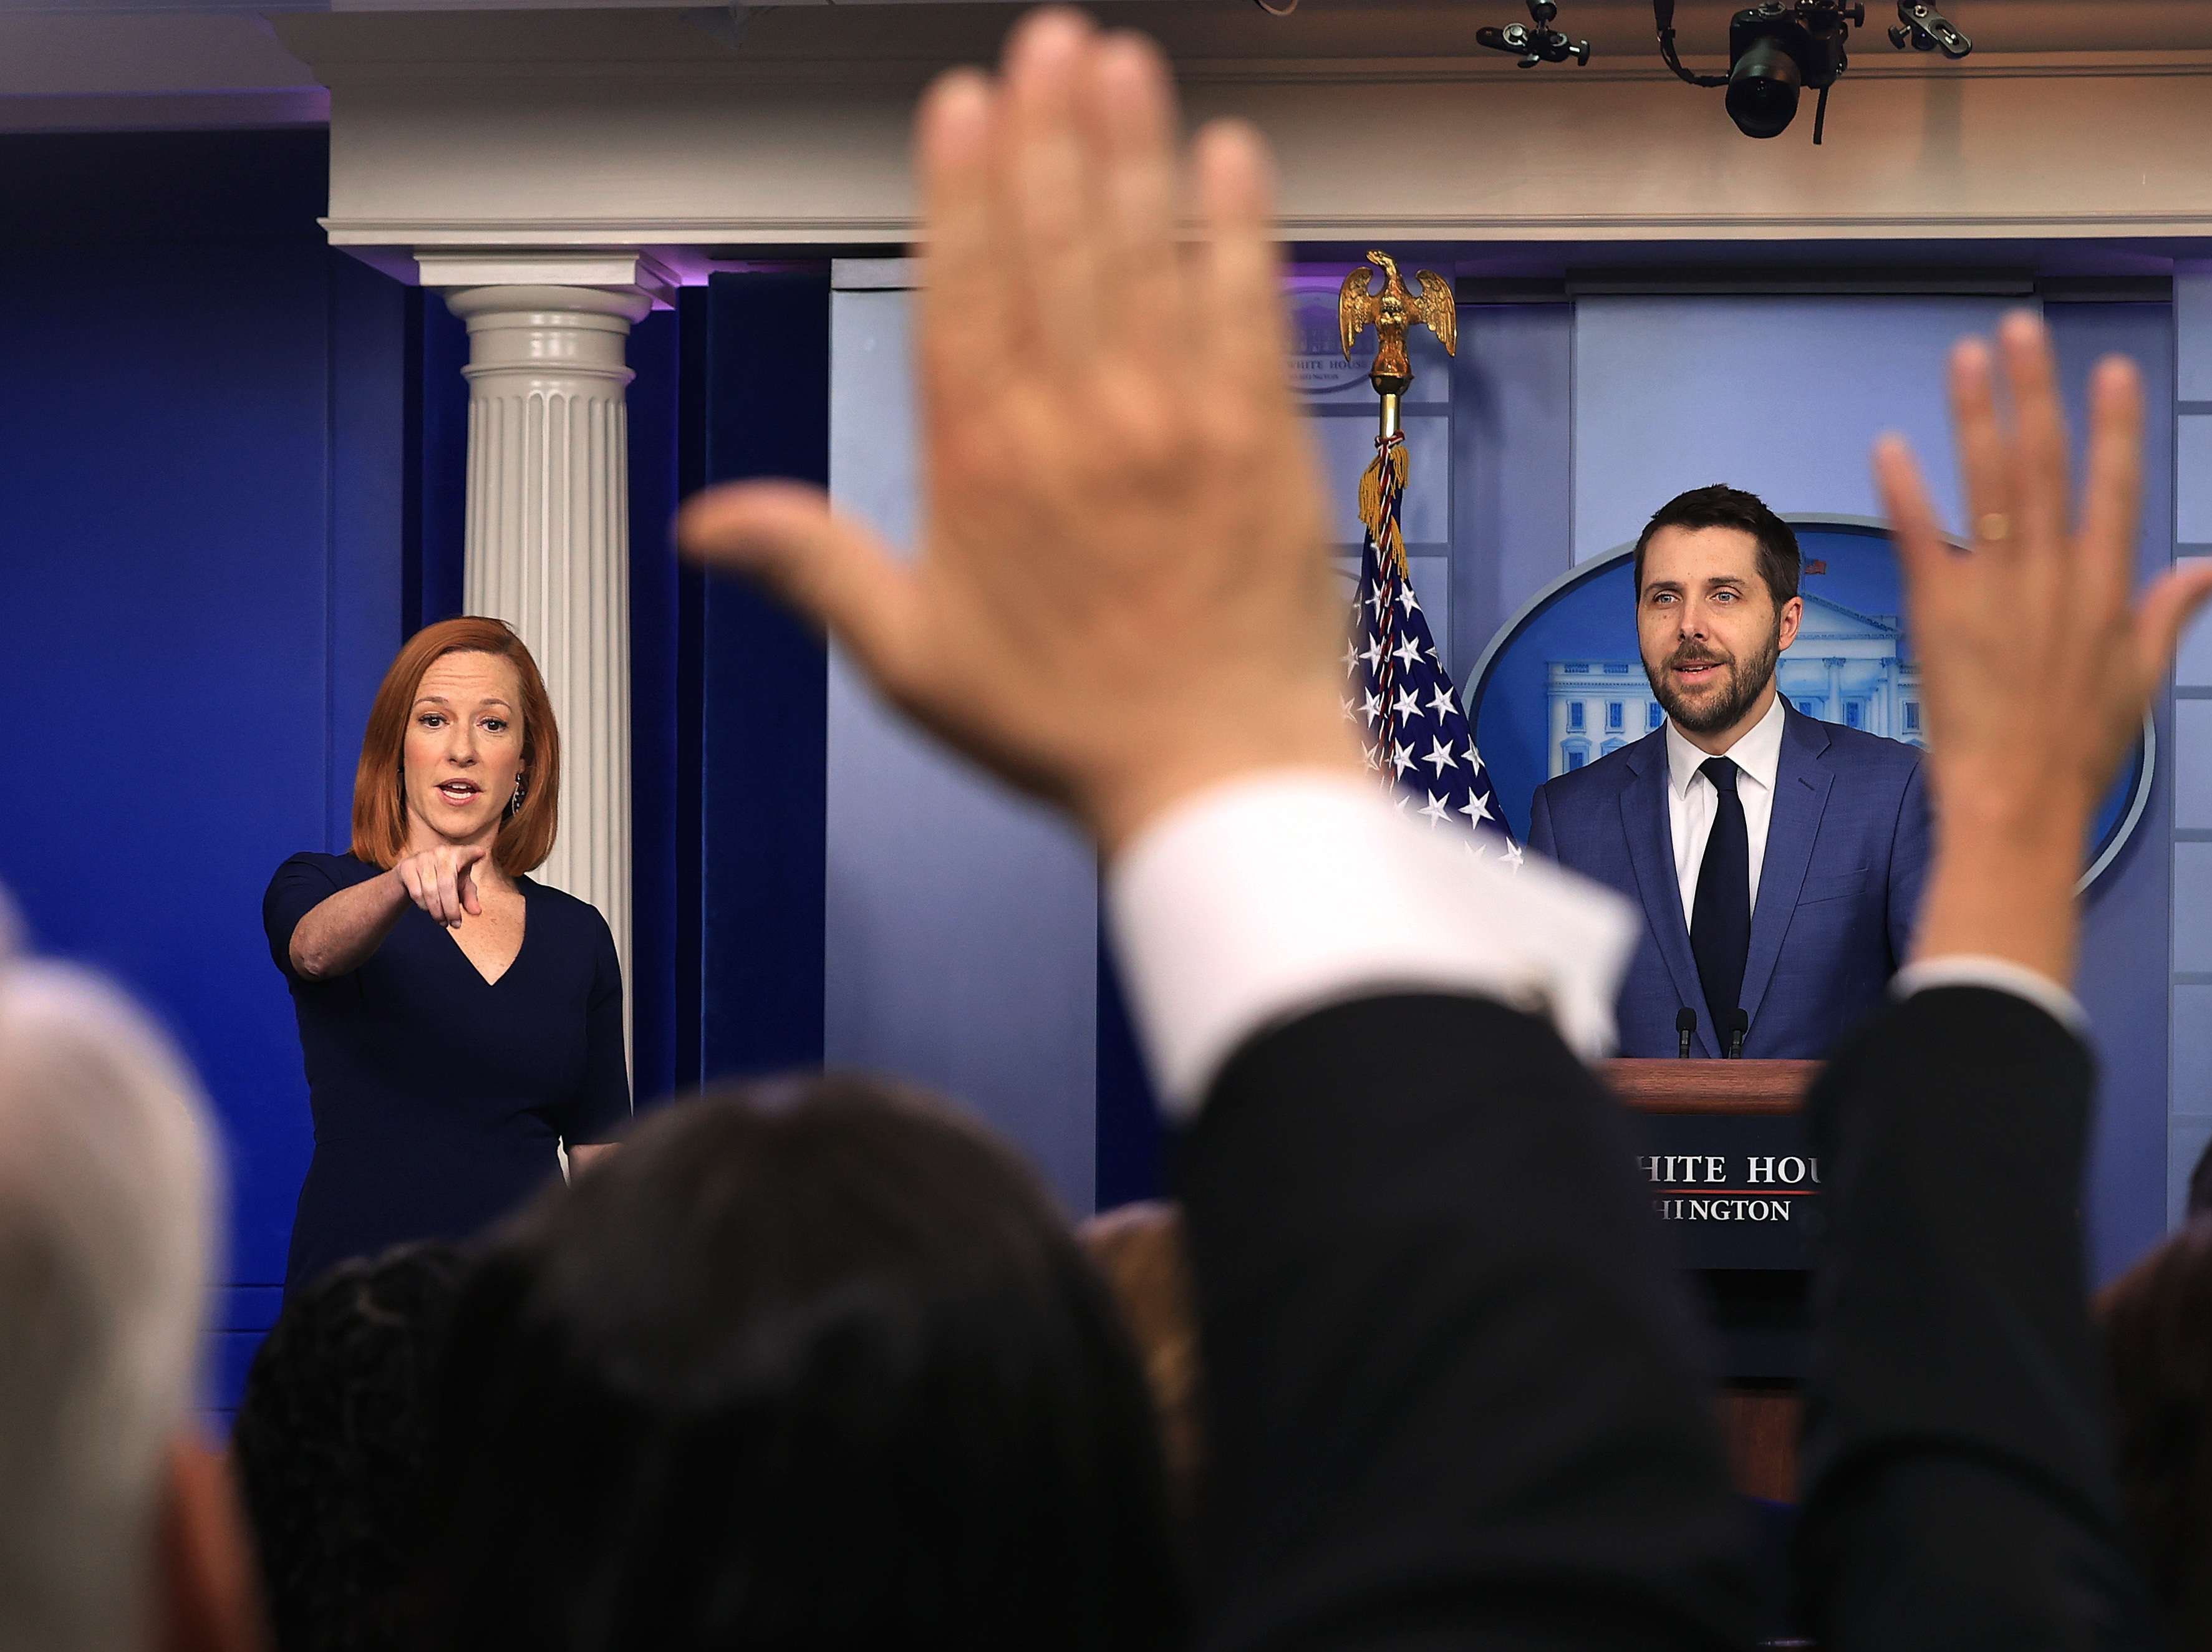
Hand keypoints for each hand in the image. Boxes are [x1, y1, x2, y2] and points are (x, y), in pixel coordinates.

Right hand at [394, 844, 487, 929]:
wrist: (414, 871)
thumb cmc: (446, 877)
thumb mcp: (462, 886)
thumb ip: (470, 898)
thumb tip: (476, 912)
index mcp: (459, 854)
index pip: (467, 853)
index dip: (473, 853)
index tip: (480, 853)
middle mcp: (440, 852)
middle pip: (447, 885)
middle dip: (451, 910)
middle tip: (455, 924)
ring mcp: (422, 858)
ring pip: (429, 891)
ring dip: (437, 912)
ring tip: (443, 921)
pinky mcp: (406, 866)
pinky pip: (416, 893)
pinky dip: (424, 906)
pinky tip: (428, 908)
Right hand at [678, 9, 1357, 855]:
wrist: (1212, 778)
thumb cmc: (1070, 728)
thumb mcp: (911, 659)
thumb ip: (813, 567)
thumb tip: (709, 528)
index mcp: (983, 466)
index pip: (964, 292)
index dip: (963, 189)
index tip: (964, 104)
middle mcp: (1077, 427)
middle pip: (1056, 248)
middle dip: (1049, 133)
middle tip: (1048, 40)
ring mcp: (1176, 426)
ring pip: (1147, 258)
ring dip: (1133, 150)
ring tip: (1120, 62)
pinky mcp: (1262, 442)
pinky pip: (1248, 310)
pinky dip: (1240, 230)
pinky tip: (1230, 156)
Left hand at [1879, 310, 2211, 983]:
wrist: (2018, 806)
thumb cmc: (2078, 751)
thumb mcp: (2139, 679)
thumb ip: (2169, 612)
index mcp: (2106, 591)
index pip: (2116, 488)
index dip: (2113, 426)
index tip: (2107, 369)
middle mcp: (2054, 579)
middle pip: (2046, 465)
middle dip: (2034, 391)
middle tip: (2021, 328)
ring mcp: (1997, 593)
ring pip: (1987, 484)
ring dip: (1974, 416)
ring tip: (1965, 357)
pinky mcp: (1940, 616)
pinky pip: (1921, 539)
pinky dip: (1906, 490)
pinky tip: (1890, 444)